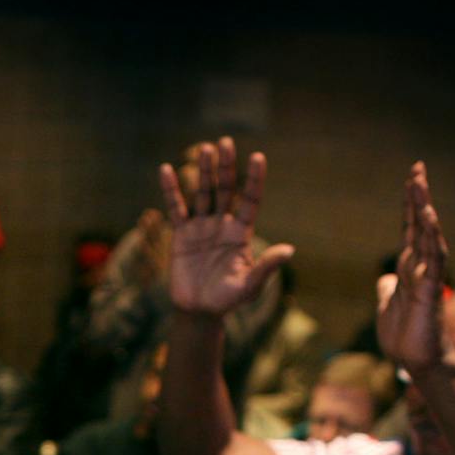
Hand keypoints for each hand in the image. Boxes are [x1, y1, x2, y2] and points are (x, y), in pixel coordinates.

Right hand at [157, 138, 294, 317]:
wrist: (199, 311)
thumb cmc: (227, 300)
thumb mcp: (250, 286)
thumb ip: (266, 267)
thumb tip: (289, 250)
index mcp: (241, 233)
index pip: (250, 200)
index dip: (254, 180)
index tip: (258, 157)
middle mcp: (222, 224)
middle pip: (225, 189)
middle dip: (226, 167)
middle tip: (226, 142)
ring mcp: (201, 227)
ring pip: (202, 193)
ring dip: (203, 172)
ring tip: (206, 149)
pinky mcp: (181, 234)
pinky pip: (175, 208)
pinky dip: (170, 190)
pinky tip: (165, 169)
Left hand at [373, 163, 450, 374]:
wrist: (416, 361)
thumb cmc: (405, 336)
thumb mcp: (388, 306)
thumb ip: (387, 289)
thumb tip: (384, 279)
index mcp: (408, 268)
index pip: (409, 228)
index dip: (409, 205)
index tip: (411, 179)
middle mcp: (420, 267)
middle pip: (420, 224)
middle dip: (418, 197)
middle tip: (417, 169)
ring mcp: (427, 276)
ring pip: (428, 236)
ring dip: (424, 210)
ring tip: (420, 184)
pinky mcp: (430, 289)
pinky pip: (434, 258)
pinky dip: (432, 236)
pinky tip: (429, 217)